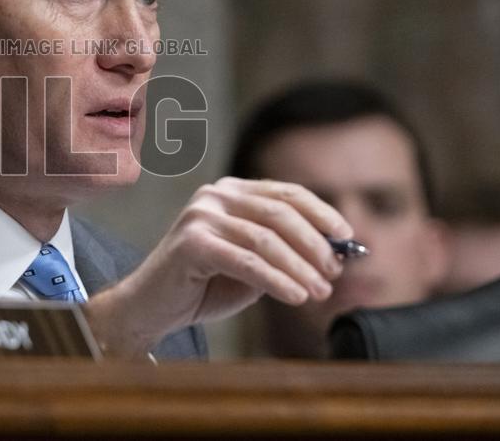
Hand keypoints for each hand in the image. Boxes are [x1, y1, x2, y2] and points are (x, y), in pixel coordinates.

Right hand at [84, 177, 353, 356]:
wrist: (151, 307)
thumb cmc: (203, 286)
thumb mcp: (251, 264)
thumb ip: (283, 253)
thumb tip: (334, 256)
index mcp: (230, 192)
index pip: (286, 193)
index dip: (321, 213)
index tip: (347, 237)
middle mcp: (214, 196)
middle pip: (280, 213)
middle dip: (315, 245)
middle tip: (333, 274)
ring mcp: (200, 216)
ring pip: (267, 239)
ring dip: (300, 268)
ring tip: (320, 292)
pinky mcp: (191, 243)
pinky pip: (247, 261)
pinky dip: (277, 280)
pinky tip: (296, 296)